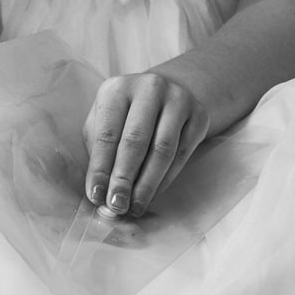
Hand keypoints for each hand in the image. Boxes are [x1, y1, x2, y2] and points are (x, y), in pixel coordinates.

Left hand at [83, 70, 210, 217]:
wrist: (170, 91)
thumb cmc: (127, 112)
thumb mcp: (105, 120)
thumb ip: (98, 149)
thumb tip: (97, 189)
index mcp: (117, 89)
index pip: (107, 134)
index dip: (100, 168)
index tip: (96, 195)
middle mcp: (149, 89)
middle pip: (135, 141)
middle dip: (124, 178)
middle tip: (117, 205)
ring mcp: (177, 100)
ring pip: (162, 150)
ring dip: (147, 183)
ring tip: (135, 206)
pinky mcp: (199, 116)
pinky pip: (182, 153)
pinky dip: (166, 177)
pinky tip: (154, 193)